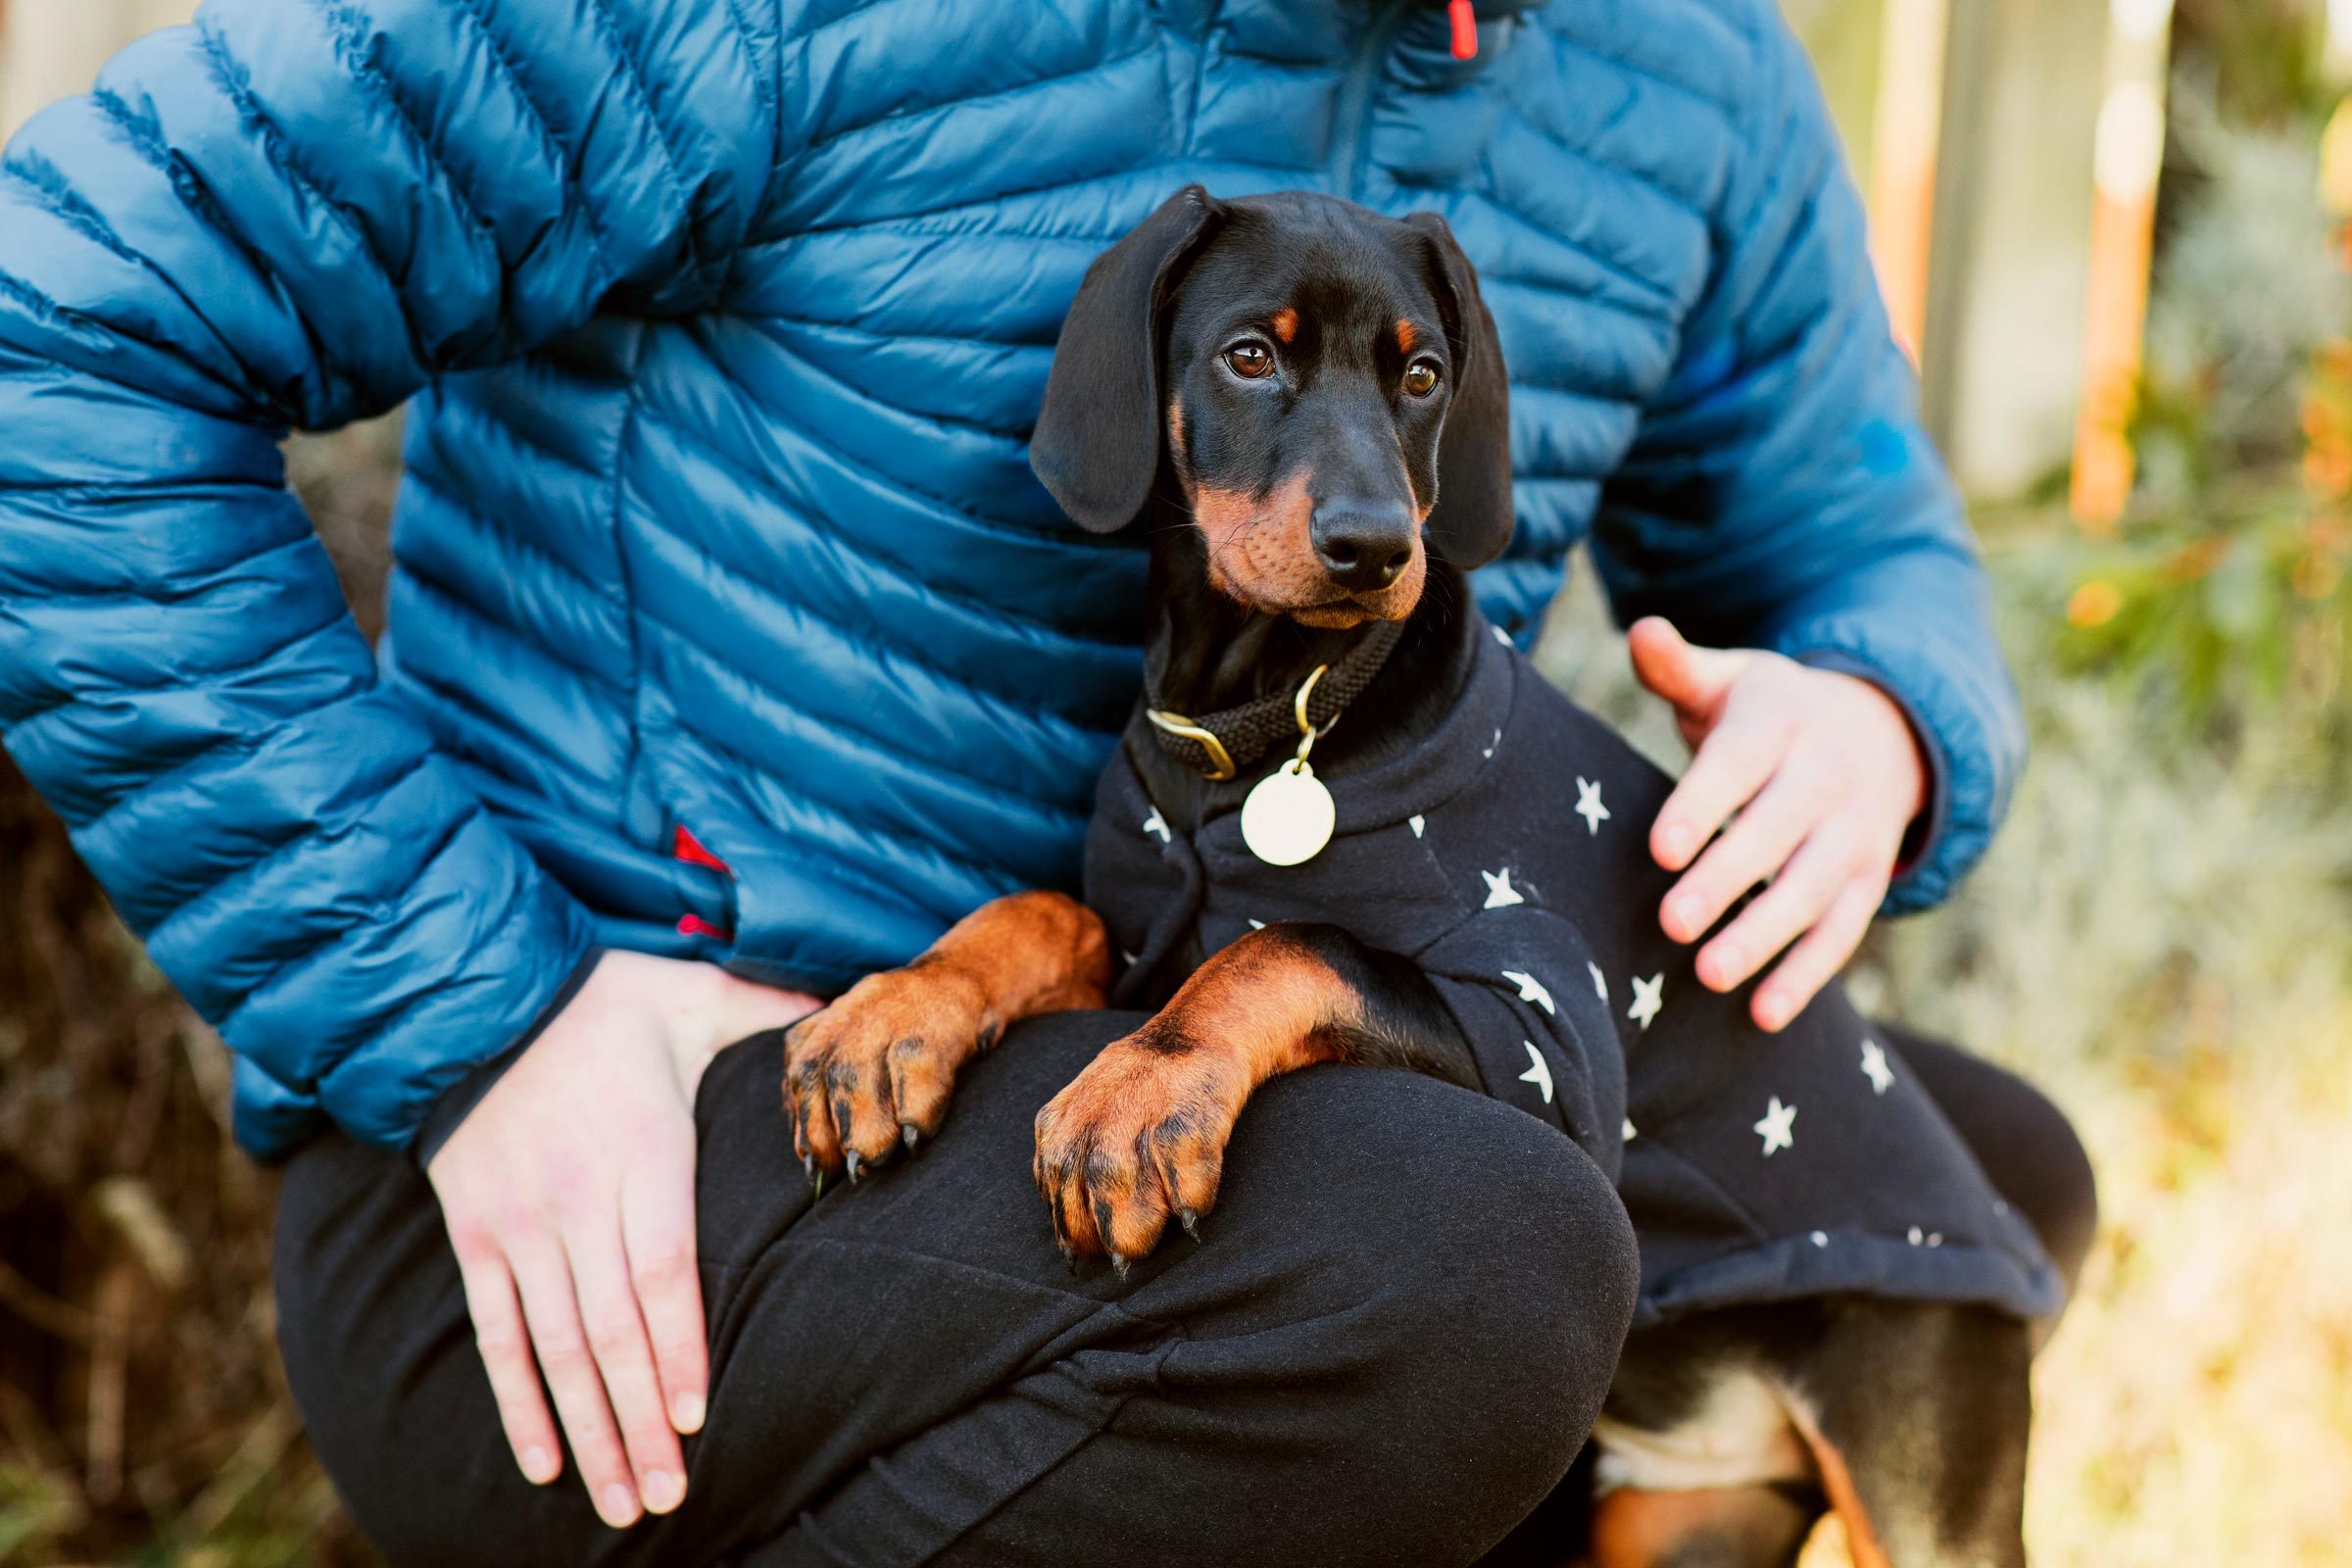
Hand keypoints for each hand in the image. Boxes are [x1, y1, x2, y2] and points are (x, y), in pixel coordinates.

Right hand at [427, 951, 818, 1526]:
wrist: (480, 997)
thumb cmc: (609, 999)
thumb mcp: (697, 993)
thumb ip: (773, 1012)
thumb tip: (849, 1010)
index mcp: (642, 1150)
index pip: (662, 1269)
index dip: (678, 1348)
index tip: (698, 1418)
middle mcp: (574, 1198)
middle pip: (610, 1329)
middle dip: (640, 1421)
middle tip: (670, 1497)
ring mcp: (519, 1223)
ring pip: (556, 1347)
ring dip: (589, 1430)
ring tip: (620, 1503)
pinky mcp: (476, 1236)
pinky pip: (496, 1332)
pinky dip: (516, 1402)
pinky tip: (543, 1464)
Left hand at [1628, 617, 1928, 1031]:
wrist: (1881, 728)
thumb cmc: (1768, 711)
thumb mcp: (1731, 680)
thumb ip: (1679, 667)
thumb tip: (1643, 631)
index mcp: (1781, 723)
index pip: (1738, 766)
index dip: (1701, 805)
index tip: (1660, 847)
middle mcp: (1827, 777)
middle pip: (1777, 833)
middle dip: (1727, 879)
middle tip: (1673, 923)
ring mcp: (1855, 832)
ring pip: (1814, 888)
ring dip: (1765, 935)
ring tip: (1711, 975)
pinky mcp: (1870, 879)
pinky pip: (1843, 930)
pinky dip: (1808, 973)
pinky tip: (1764, 1013)